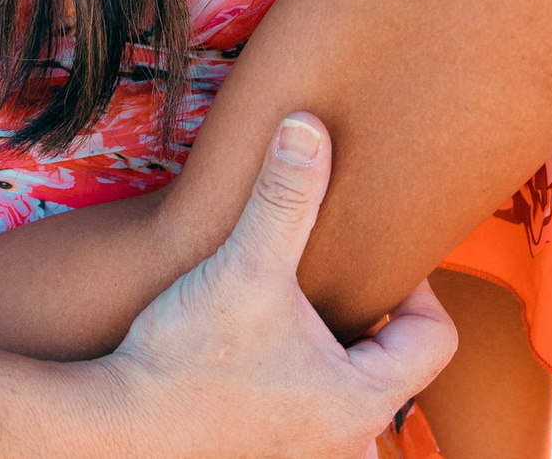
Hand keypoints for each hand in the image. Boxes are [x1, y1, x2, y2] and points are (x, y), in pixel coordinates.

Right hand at [105, 114, 456, 458]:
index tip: (362, 256)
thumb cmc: (183, 359)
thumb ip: (283, 196)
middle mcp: (349, 442)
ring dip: (330, 351)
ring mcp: (311, 456)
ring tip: (291, 315)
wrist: (116, 428)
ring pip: (351, 391)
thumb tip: (307, 126)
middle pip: (393, 363)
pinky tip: (258, 351)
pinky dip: (299, 380)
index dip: (411, 286)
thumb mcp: (244, 267)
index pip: (435, 336)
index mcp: (365, 402)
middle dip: (364, 317)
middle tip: (323, 278)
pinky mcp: (270, 455)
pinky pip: (313, 413)